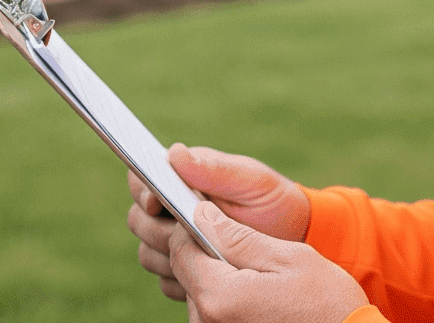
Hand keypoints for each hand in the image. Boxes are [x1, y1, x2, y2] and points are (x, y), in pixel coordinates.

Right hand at [127, 143, 311, 300]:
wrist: (295, 238)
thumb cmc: (272, 200)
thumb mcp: (251, 180)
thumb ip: (215, 168)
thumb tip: (175, 153)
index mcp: (184, 180)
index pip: (142, 181)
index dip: (143, 191)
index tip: (157, 201)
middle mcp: (173, 211)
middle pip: (138, 220)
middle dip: (158, 226)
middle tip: (185, 230)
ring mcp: (176, 243)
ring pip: (147, 253)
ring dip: (170, 254)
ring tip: (204, 250)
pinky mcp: (185, 272)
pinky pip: (166, 281)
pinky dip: (182, 278)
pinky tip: (209, 271)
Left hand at [170, 200, 368, 322]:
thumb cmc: (323, 302)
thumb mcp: (287, 257)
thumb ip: (238, 238)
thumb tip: (201, 215)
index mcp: (220, 297)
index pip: (182, 248)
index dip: (194, 222)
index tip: (215, 208)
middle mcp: (206, 322)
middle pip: (188, 270)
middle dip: (207, 246)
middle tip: (245, 236)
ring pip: (199, 289)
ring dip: (219, 271)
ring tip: (257, 265)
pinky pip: (213, 309)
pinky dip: (228, 293)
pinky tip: (258, 289)